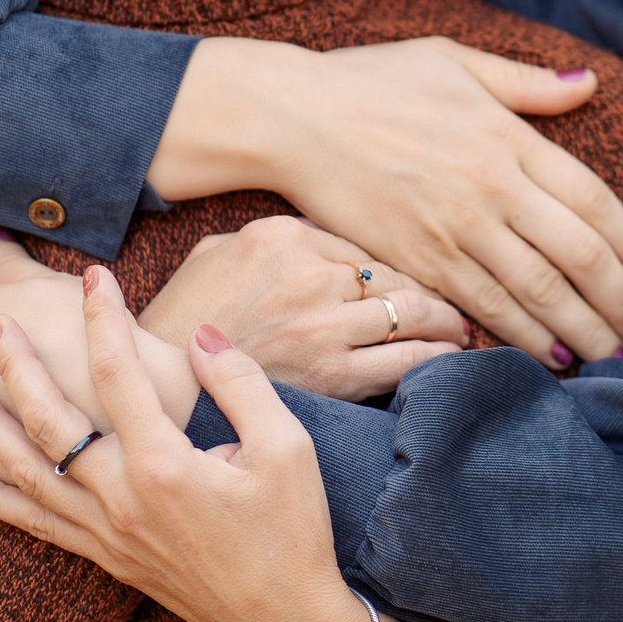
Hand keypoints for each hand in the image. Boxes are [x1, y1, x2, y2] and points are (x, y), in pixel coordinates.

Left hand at [0, 265, 427, 621]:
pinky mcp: (106, 558)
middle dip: (19, 366)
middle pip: (53, 420)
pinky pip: (35, 524)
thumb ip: (240, 382)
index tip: (95, 275)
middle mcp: (122, 498)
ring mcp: (108, 533)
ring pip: (29, 472)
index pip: (120, 372)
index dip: (103, 318)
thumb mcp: (290, 447)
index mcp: (165, 463)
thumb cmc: (295, 533)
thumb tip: (199, 334)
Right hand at [138, 215, 466, 399]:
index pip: (362, 246)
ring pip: (410, 314)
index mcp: (284, 235)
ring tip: (460, 331)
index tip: (414, 280)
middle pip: (396, 274)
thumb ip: (268, 240)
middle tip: (455, 305)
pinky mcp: (334, 374)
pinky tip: (450, 359)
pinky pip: (404, 362)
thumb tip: (312, 241)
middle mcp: (312, 275)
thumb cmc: (181, 320)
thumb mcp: (215, 254)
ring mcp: (325, 325)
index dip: (394, 267)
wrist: (163, 385)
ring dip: (445, 323)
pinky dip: (436, 358)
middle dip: (433, 291)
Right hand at [151, 37, 622, 364]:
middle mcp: (492, 188)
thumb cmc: (372, 82)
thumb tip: (587, 83)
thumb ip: (525, 81)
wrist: (293, 118)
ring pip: (539, 292)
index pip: (594, 201)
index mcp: (508, 138)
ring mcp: (456, 229)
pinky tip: (550, 357)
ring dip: (583, 330)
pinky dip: (523, 337)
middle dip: (620, 301)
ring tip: (614, 357)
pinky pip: (484, 308)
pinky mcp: (419, 260)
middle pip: (579, 256)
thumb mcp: (452, 60)